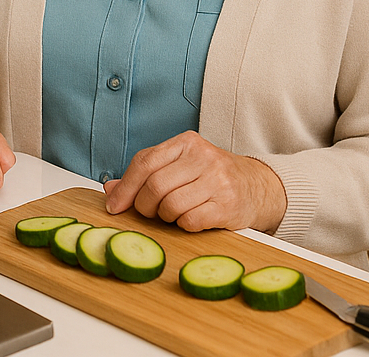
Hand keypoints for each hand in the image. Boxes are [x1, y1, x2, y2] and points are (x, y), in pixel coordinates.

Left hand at [103, 131, 285, 232]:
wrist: (258, 187)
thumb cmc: (211, 176)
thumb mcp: (179, 166)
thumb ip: (145, 175)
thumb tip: (110, 190)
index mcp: (186, 142)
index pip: (144, 162)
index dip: (125, 187)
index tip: (114, 206)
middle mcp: (203, 157)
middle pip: (154, 186)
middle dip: (144, 206)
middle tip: (149, 212)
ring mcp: (218, 181)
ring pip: (170, 205)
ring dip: (165, 216)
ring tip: (173, 214)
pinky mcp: (228, 206)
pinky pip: (190, 221)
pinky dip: (183, 225)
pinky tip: (191, 219)